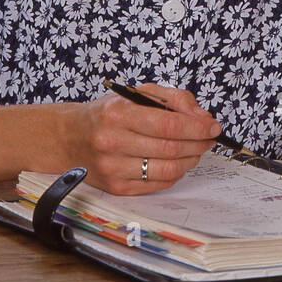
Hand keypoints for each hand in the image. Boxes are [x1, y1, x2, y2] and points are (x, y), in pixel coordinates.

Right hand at [69, 84, 221, 194]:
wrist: (68, 137)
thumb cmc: (107, 114)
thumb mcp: (136, 93)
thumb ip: (172, 98)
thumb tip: (201, 116)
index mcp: (117, 114)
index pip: (168, 124)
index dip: (197, 127)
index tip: (213, 126)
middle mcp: (112, 142)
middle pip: (171, 148)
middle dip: (198, 143)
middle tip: (208, 138)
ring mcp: (113, 168)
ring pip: (167, 170)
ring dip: (191, 160)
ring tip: (195, 150)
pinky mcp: (116, 187)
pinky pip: (157, 184)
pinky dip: (175, 174)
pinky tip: (177, 162)